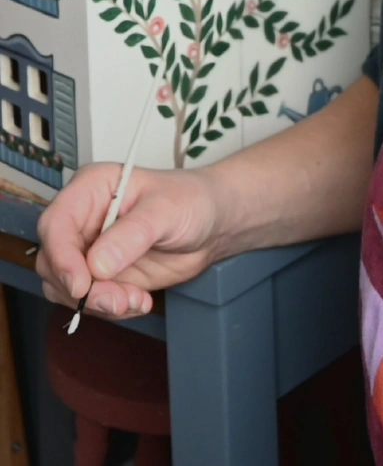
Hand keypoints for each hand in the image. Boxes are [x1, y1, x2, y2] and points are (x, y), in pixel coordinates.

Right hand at [36, 162, 221, 320]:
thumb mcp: (167, 210)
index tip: (81, 285)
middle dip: (82, 289)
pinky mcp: (99, 275)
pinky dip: (110, 309)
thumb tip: (98, 264)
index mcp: (91, 189)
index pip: (56, 224)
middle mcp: (81, 220)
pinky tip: (140, 302)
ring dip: (97, 303)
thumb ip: (134, 234)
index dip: (62, 257)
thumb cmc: (192, 200)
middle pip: (53, 262)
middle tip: (118, 300)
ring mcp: (88, 250)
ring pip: (65, 288)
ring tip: (136, 300)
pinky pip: (87, 301)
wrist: (213, 223)